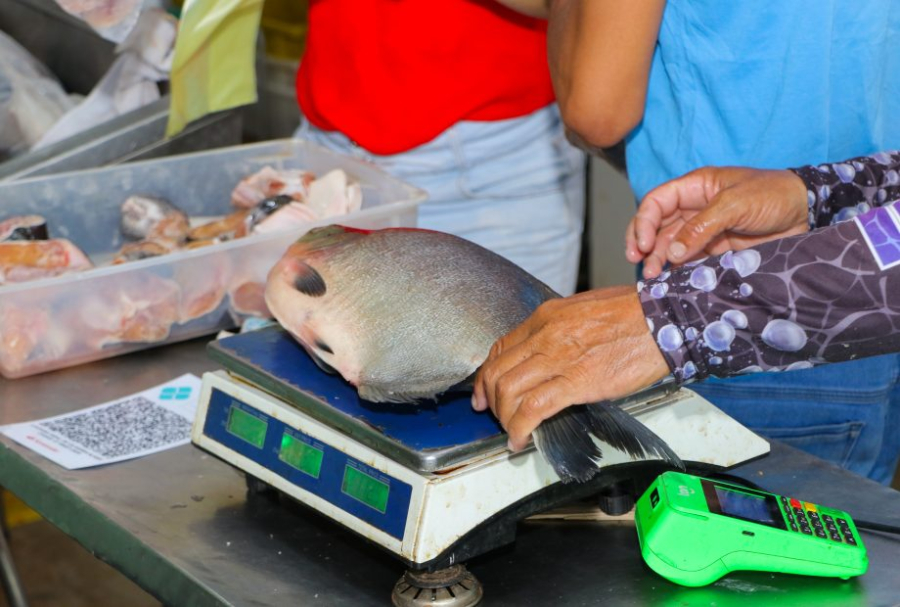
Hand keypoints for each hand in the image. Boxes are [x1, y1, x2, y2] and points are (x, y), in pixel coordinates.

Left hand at [471, 286, 668, 450]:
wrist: (666, 319)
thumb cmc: (634, 313)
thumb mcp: (584, 309)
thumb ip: (560, 329)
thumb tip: (548, 351)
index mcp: (546, 316)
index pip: (500, 347)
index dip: (486, 375)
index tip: (485, 392)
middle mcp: (545, 335)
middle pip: (498, 372)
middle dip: (491, 400)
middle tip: (496, 415)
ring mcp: (558, 358)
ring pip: (508, 391)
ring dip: (504, 418)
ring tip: (513, 431)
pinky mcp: (577, 382)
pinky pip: (533, 408)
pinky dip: (520, 428)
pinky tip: (522, 439)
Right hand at [625, 167, 809, 278]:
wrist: (808, 214)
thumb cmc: (773, 195)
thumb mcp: (735, 204)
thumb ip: (702, 226)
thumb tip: (673, 253)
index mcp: (695, 188)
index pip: (657, 202)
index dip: (644, 222)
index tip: (644, 245)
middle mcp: (694, 209)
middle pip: (657, 226)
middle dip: (645, 244)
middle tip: (642, 264)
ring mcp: (704, 231)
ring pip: (671, 246)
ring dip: (659, 260)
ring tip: (653, 277)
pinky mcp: (716, 250)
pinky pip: (690, 261)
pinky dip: (678, 271)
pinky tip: (671, 280)